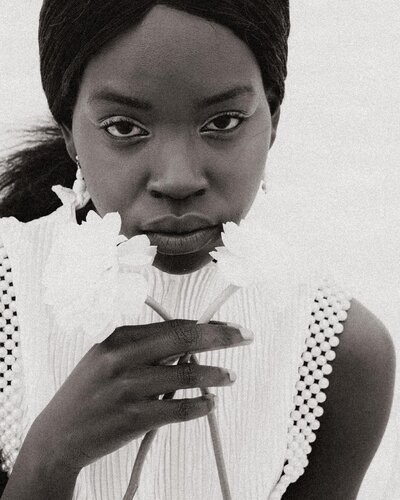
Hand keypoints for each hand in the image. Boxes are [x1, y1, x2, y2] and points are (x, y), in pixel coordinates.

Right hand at [28, 319, 252, 473]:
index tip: (229, 326)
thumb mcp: (107, 356)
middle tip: (245, 337)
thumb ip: (144, 347)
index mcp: (118, 337)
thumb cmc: (88, 391)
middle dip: (221, 337)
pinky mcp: (134, 418)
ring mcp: (128, 389)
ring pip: (186, 376)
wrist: (59, 434)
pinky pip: (178, 409)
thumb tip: (190, 344)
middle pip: (183, 340)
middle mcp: (122, 358)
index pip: (173, 325)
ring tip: (229, 376)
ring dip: (215, 376)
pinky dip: (200, 405)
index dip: (207, 324)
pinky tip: (210, 403)